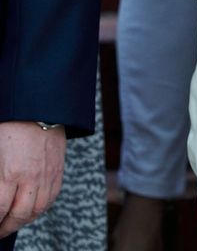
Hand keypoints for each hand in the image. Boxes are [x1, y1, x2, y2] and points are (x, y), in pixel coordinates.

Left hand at [0, 122, 64, 236]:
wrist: (40, 101)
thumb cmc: (11, 122)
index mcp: (11, 172)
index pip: (0, 210)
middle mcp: (32, 176)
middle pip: (20, 215)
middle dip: (6, 227)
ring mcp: (48, 173)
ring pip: (38, 209)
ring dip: (24, 219)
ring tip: (13, 222)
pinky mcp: (58, 167)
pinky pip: (52, 196)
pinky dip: (41, 207)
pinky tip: (32, 208)